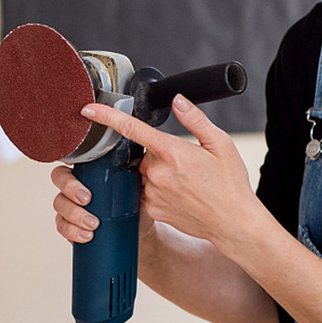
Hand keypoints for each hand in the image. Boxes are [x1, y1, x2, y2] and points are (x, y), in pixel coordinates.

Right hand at [51, 165, 156, 244]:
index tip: (81, 171)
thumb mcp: (141, 183)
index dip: (69, 162)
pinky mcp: (71, 226)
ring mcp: (70, 206)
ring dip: (74, 214)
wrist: (138, 228)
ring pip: (60, 205)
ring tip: (93, 224)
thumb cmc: (135, 200)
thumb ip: (142, 169)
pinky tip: (86, 235)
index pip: (72, 160)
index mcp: (89, 170)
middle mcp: (75, 185)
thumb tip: (147, 161)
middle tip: (88, 199)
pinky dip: (72, 232)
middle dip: (71, 189)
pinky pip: (62, 227)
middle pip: (60, 179)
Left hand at [79, 94, 255, 247]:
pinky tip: (179, 194)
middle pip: (142, 153)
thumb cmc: (230, 184)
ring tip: (185, 181)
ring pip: (142, 173)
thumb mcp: (220, 144)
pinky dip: (157, 189)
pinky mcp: (151, 210)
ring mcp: (152, 193)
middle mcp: (156, 173)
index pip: (131, 129)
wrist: (233, 222)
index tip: (89, 110)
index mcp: (171, 152)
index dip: (107, 116)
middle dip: (158, 153)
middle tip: (185, 163)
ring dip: (157, 173)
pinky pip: (145, 192)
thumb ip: (195, 119)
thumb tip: (177, 100)